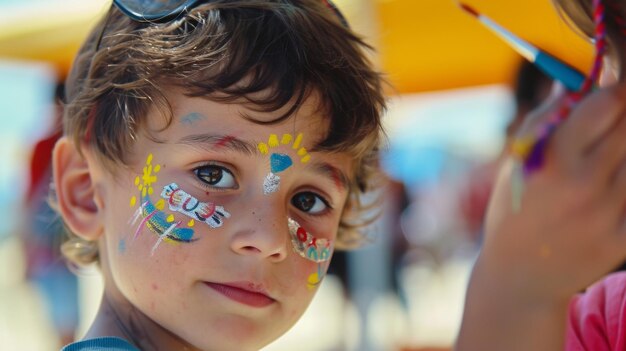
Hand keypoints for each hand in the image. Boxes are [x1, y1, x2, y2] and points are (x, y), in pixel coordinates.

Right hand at [457, 82, 625, 350]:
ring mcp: (608, 214)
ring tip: (601, 160)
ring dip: (624, 150)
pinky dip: (625, 181)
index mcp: (551, 159)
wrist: (520, 276)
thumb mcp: (517, 161)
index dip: (613, 88)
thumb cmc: (515, 209)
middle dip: (622, 116)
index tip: (611, 86)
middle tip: (609, 121)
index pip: (607, 102)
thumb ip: (548, 117)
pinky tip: (607, 184)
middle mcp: (584, 185)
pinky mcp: (624, 238)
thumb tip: (578, 77)